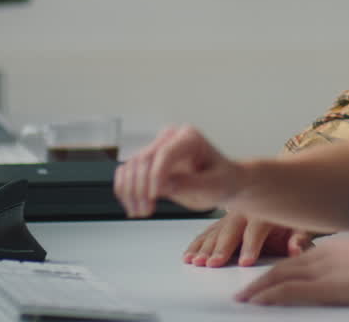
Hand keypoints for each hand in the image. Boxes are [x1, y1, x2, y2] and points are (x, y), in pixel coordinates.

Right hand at [113, 125, 242, 217]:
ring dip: (130, 191)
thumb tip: (162, 185)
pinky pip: (128, 173)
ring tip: (140, 212)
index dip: (156, 174)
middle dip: (140, 187)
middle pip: (144, 159)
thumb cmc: (222, 181)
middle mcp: (170, 139)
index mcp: (189, 137)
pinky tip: (133, 206)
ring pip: (131, 167)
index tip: (154, 195)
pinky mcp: (149, 165)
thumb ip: (189, 184)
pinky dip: (125, 190)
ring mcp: (158, 150)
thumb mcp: (213, 186)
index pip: (166, 153)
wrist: (223, 184)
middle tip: (145, 211)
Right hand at [184, 212, 315, 266]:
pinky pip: (206, 233)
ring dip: (205, 247)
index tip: (246, 262)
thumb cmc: (289, 219)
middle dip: (222, 247)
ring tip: (197, 261)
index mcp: (265, 211)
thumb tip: (296, 249)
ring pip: (215, 231)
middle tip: (215, 263)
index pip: (257, 229)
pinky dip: (196, 244)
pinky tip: (188, 256)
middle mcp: (244, 211)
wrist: (280, 197)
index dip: (252, 246)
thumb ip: (299, 239)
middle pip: (231, 230)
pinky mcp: (220, 223)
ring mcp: (229, 216)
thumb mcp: (300, 226)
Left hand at [235, 238, 348, 306]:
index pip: (293, 260)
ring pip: (278, 276)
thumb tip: (341, 278)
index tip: (260, 279)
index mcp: (330, 249)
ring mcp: (320, 270)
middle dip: (259, 279)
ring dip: (257, 288)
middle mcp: (320, 256)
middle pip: (280, 266)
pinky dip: (268, 294)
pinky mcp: (323, 286)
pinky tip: (256, 301)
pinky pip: (287, 289)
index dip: (274, 270)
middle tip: (242, 291)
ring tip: (242, 299)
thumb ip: (345, 268)